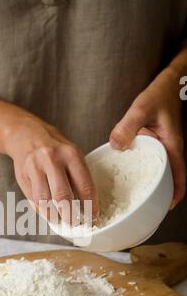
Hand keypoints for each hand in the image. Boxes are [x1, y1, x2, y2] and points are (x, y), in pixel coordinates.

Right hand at [4, 115, 98, 223]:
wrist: (25, 134)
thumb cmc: (54, 147)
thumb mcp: (71, 154)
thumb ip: (77, 176)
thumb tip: (86, 206)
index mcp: (71, 154)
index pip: (85, 186)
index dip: (90, 206)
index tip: (93, 217)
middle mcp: (52, 159)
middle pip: (63, 196)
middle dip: (70, 215)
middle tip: (75, 223)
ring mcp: (35, 168)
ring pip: (45, 201)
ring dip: (53, 216)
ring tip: (60, 220)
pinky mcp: (23, 176)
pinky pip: (33, 199)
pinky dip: (42, 210)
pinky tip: (48, 212)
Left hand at [110, 68, 185, 207]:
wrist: (167, 86)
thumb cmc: (159, 96)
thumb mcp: (142, 108)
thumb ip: (128, 126)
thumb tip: (116, 145)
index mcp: (171, 148)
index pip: (178, 177)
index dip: (174, 195)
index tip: (165, 208)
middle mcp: (168, 152)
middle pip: (169, 181)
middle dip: (160, 196)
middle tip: (143, 209)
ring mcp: (162, 151)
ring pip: (160, 174)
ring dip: (151, 186)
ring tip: (134, 199)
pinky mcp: (154, 147)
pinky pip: (151, 164)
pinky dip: (143, 173)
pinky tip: (127, 177)